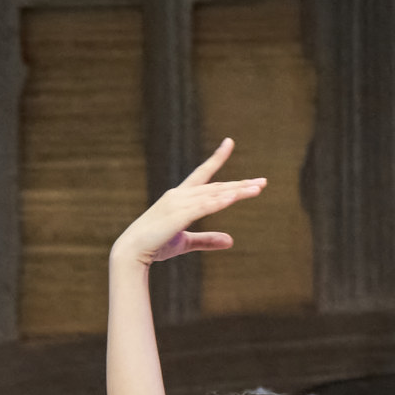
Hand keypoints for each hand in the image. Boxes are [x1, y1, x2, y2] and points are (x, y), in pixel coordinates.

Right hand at [113, 139, 268, 268]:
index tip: (229, 142)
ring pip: (214, 195)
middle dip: (241, 185)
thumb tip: (231, 241)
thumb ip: (208, 239)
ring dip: (236, 192)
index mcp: (181, 197)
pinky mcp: (177, 216)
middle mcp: (181, 195)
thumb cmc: (156, 245)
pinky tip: (233, 198)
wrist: (132, 252)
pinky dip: (218, 202)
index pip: (203, 174)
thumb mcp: (186, 242)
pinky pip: (202, 207)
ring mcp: (178, 203)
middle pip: (217, 186)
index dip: (217, 158)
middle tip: (263, 182)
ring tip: (257, 189)